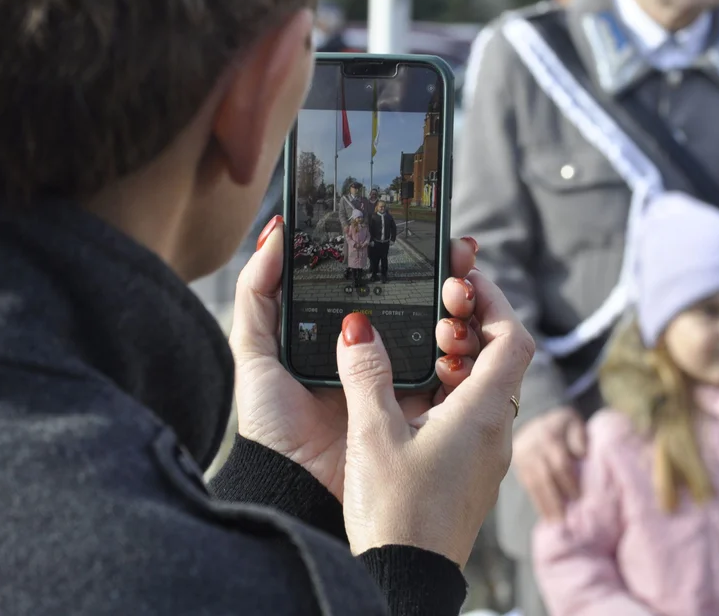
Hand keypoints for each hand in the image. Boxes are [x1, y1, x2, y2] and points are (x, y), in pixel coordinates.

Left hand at [230, 215, 483, 499]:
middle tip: (460, 252)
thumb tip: (276, 231)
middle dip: (449, 275)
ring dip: (461, 309)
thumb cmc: (270, 424)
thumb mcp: (254, 351)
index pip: (384, 285)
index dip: (407, 258)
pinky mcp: (422, 412)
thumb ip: (259, 292)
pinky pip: (454, 379)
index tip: (428, 230)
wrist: (294, 489)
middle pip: (424, 304)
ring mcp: (404, 382)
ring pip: (447, 336)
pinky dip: (464, 356)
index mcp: (343, 336)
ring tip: (460, 291)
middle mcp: (380, 355)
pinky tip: (461, 333)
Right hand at [339, 270, 534, 566]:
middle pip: (501, 356)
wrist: (403, 582)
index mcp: (482, 414)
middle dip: (473, 321)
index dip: (494, 300)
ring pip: (487, 385)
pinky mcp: (469, 470)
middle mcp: (494, 431)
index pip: (512, 338)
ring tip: (426, 339)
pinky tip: (415, 388)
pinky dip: (451, 386)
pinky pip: (473, 412)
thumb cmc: (396, 516)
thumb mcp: (374, 435)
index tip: (465, 278)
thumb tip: (358, 328)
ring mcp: (484, 453)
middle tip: (439, 302)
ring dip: (460, 354)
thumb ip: (367, 374)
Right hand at [512, 405, 586, 521]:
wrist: (533, 419)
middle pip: (544, 476)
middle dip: (555, 498)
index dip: (568, 480)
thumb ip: (579, 435)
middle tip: (565, 519)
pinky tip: (545, 516)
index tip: (578, 497)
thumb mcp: (572, 422)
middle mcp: (533, 447)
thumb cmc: (562, 426)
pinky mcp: (518, 467)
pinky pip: (527, 486)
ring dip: (545, 504)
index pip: (559, 462)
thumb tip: (582, 453)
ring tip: (555, 522)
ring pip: (534, 483)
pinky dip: (537, 502)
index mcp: (550, 436)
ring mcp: (523, 457)